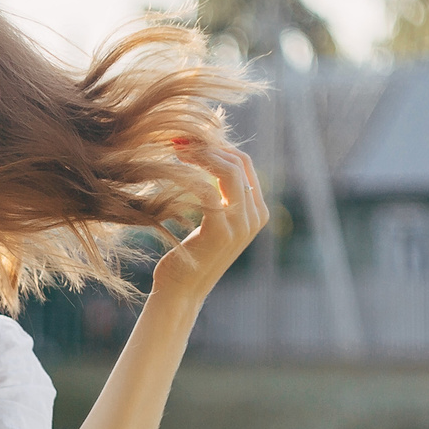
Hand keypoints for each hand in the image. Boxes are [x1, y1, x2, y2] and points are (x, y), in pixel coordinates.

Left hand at [147, 141, 268, 308]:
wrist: (181, 291)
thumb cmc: (190, 254)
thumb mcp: (210, 220)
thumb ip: (217, 192)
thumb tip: (207, 149)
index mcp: (258, 212)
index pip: (244, 163)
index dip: (217, 144)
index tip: (188, 137)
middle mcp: (255, 217)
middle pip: (239, 161)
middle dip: (208, 144)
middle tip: (177, 138)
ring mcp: (241, 225)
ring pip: (228, 170)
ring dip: (199, 154)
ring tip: (174, 149)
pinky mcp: (221, 230)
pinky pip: (207, 188)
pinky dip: (189, 174)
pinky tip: (171, 169)